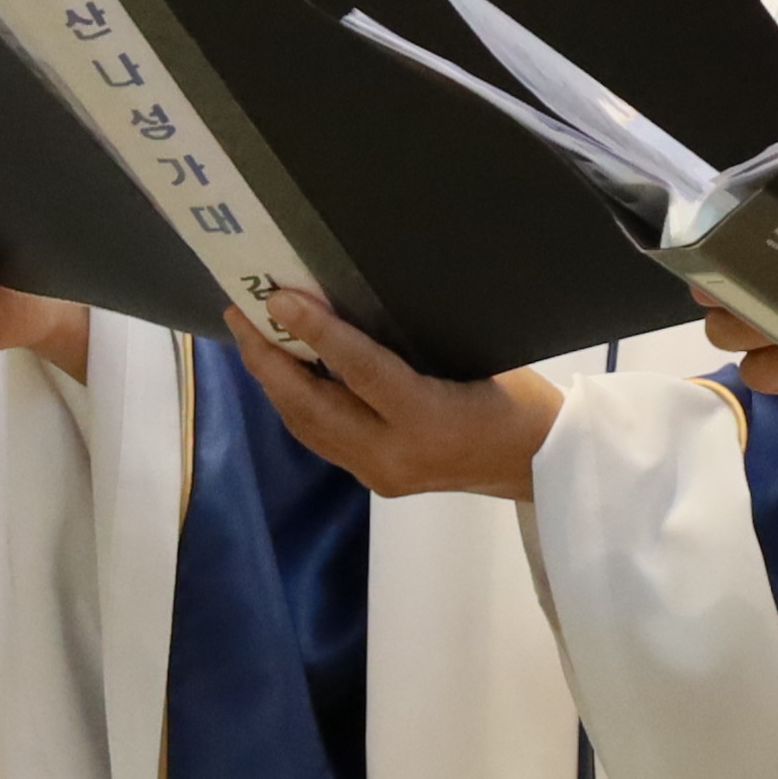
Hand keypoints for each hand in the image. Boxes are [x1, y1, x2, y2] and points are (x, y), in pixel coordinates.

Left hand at [229, 287, 560, 498]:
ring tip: (250, 336)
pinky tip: (284, 373)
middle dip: (269, 359)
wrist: (538, 463)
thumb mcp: (472, 354)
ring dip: (273, 381)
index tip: (277, 298)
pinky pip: (321, 438)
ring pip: (307, 427)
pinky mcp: (375, 480)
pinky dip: (296, 403)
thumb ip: (409, 341)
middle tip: (239, 311)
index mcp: (428, 419)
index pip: (360, 371)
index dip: (316, 332)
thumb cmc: (515, 396)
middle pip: (313, 407)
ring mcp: (380, 474)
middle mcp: (394, 455)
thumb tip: (348, 300)